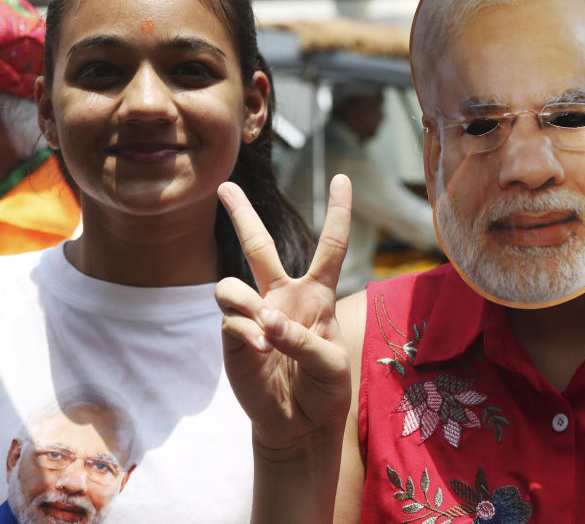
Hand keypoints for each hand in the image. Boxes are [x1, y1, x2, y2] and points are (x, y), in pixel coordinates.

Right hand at [215, 175, 352, 456]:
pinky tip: (260, 352)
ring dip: (246, 305)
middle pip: (260, 246)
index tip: (342, 178)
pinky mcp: (234, 339)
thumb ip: (302, 339)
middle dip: (242, 215)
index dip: (337, 212)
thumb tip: (264, 320)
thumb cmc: (325, 387)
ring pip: (230, 284)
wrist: (300, 423)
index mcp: (317, 294)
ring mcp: (255, 316)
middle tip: (225, 186)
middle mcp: (283, 297)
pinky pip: (230, 321)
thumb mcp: (332, 362)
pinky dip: (245, 334)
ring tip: (266, 335)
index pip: (331, 246)